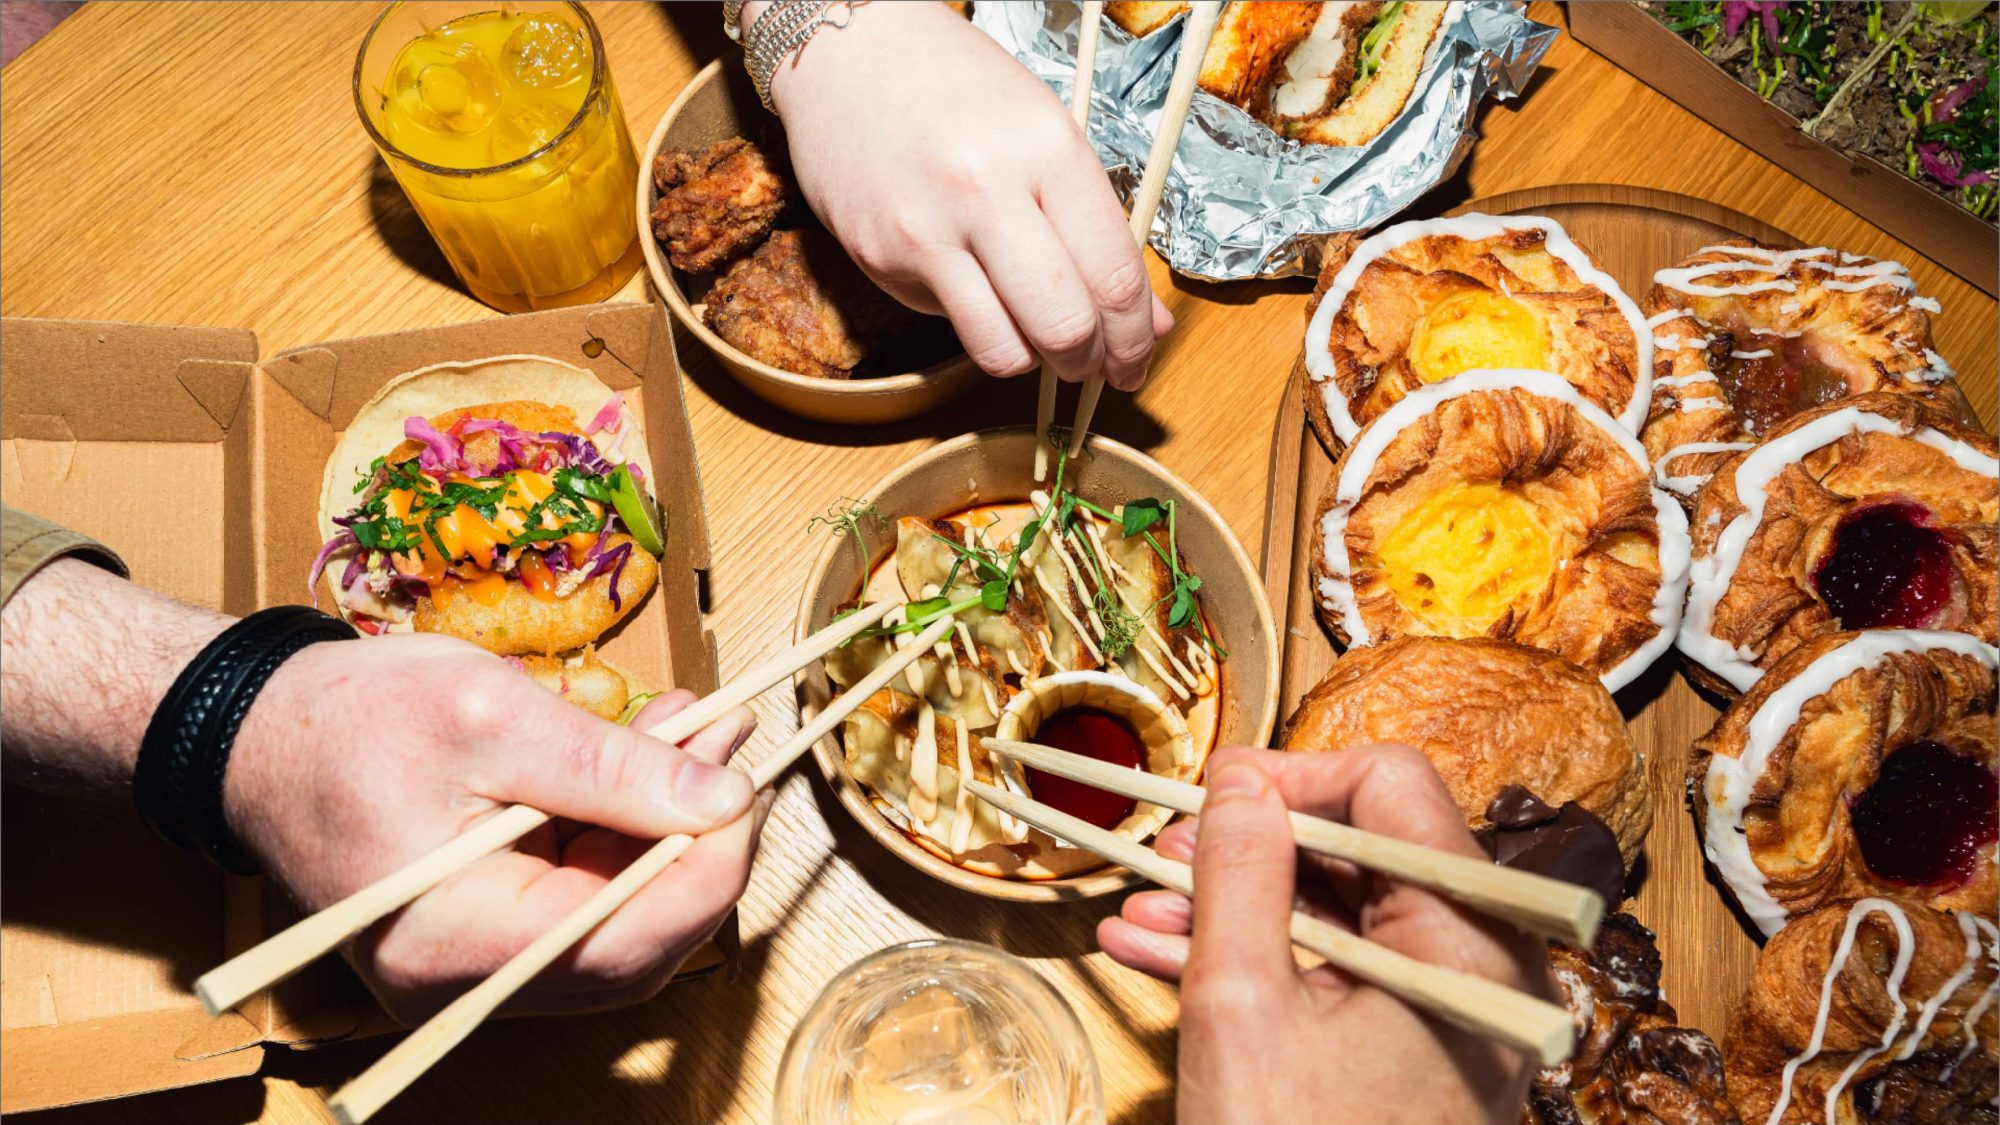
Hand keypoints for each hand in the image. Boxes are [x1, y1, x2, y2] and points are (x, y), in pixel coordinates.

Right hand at [226, 633, 765, 1021]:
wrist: (253, 733)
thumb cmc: (346, 719)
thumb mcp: (490, 715)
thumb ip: (613, 767)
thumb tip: (724, 797)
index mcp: (454, 940)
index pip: (625, 938)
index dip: (709, 869)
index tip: (750, 789)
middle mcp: (463, 981)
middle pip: (633, 945)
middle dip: (701, 848)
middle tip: (738, 754)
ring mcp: (471, 967)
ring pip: (617, 923)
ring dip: (672, 834)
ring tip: (703, 736)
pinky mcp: (482, 934)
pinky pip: (580, 902)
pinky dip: (627, 834)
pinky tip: (653, 757)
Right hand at [763, 1, 1172, 387]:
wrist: (849, 54)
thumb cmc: (958, 87)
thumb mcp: (1048, 135)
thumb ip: (1099, 230)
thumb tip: (1145, 321)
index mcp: (1048, 150)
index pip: (1114, 275)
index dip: (1135, 338)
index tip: (1137, 358)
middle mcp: (988, 192)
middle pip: (1065, 327)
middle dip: (1090, 363)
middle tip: (1093, 365)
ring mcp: (928, 231)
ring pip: (1005, 350)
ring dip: (1033, 361)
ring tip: (1037, 339)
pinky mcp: (882, 259)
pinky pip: (949, 324)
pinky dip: (977, 324)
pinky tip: (976, 288)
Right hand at [1098, 745, 1553, 1124]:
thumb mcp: (1243, 1006)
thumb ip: (1242, 875)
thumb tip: (1241, 780)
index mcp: (1467, 943)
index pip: (1390, 786)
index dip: (1292, 775)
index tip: (1214, 793)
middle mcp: (1482, 967)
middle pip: (1367, 846)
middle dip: (1254, 845)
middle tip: (1170, 851)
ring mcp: (1454, 1012)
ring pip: (1343, 909)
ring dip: (1242, 903)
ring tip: (1146, 906)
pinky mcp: (1421, 1047)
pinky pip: (1342, 969)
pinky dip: (1262, 957)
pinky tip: (1171, 951)